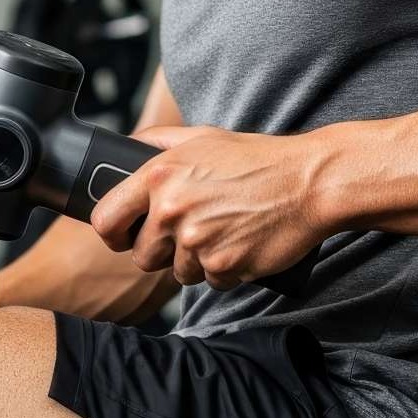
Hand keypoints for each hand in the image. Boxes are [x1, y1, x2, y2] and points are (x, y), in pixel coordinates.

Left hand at [89, 125, 326, 288]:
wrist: (310, 182)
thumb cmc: (258, 159)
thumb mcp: (202, 136)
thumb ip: (158, 141)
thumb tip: (125, 146)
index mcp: (159, 176)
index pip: (107, 219)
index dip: (113, 233)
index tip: (124, 236)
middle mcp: (172, 209)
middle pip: (142, 256)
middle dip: (162, 251)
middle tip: (190, 233)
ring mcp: (196, 241)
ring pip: (177, 272)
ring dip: (196, 261)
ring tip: (223, 233)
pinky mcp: (222, 266)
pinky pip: (209, 282)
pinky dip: (224, 270)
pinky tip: (239, 244)